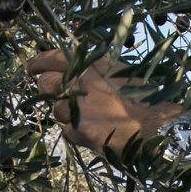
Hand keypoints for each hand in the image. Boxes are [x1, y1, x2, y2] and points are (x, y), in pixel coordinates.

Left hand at [26, 49, 180, 152]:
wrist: (159, 126)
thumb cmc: (145, 98)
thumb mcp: (120, 72)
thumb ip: (94, 70)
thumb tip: (71, 71)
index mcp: (91, 64)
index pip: (52, 58)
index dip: (37, 64)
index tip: (31, 69)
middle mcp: (81, 82)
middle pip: (45, 85)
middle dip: (47, 91)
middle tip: (58, 96)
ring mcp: (79, 108)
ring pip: (56, 111)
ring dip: (68, 115)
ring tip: (91, 117)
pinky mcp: (81, 130)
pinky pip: (68, 132)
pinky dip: (78, 133)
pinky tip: (96, 131)